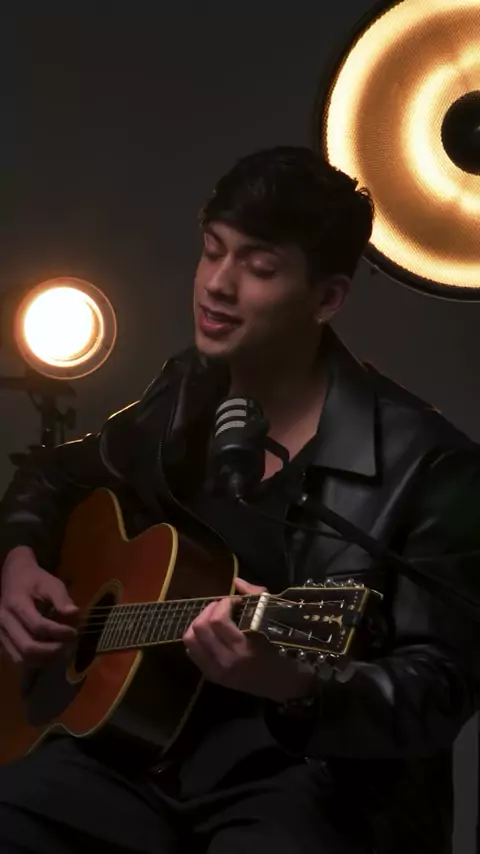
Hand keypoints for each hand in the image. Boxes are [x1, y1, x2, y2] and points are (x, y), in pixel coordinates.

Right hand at [0, 546, 78, 666]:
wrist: (14, 576)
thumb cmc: (35, 580)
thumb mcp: (51, 583)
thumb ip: (62, 598)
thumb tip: (75, 614)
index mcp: (16, 604)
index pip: (38, 626)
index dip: (58, 632)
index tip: (74, 633)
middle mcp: (4, 622)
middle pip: (27, 647)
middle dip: (52, 651)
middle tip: (69, 647)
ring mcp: (0, 633)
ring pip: (21, 658)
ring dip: (44, 660)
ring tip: (61, 652)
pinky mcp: (2, 641)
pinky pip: (17, 659)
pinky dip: (35, 662)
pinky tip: (49, 655)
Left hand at [183, 577, 315, 702]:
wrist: (284, 685)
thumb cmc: (282, 650)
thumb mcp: (274, 621)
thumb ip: (256, 597)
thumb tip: (236, 581)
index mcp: (244, 647)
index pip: (218, 619)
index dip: (225, 603)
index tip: (236, 601)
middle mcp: (226, 660)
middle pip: (200, 627)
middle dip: (210, 609)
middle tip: (224, 607)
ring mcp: (216, 670)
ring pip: (190, 639)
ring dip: (200, 622)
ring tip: (214, 618)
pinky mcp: (211, 676)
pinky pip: (192, 652)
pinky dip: (197, 638)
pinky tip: (211, 634)